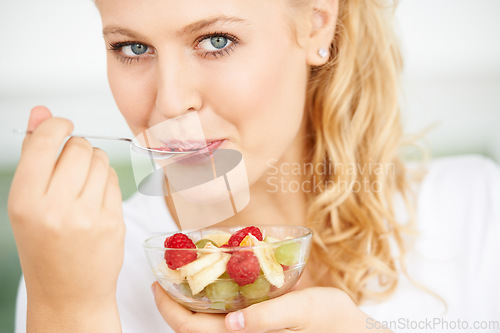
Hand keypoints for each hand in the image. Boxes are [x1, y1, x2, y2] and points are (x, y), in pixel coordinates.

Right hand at [8, 106, 124, 331]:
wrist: (69, 291)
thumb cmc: (44, 246)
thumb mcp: (26, 202)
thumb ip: (34, 154)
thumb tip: (40, 111)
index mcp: (26, 201)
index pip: (46, 141)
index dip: (57, 125)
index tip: (62, 126)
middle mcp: (56, 208)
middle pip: (79, 147)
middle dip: (78, 148)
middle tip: (71, 167)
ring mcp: (88, 216)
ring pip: (101, 160)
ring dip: (95, 163)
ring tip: (83, 185)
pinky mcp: (113, 222)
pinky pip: (114, 179)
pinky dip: (107, 181)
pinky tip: (96, 198)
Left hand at [151, 282, 388, 332]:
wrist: (352, 330)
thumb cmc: (333, 321)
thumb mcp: (304, 311)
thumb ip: (269, 317)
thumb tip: (232, 322)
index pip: (196, 331)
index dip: (170, 312)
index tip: (157, 286)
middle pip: (195, 328)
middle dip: (174, 305)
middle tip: (164, 275)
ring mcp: (251, 332)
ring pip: (208, 323)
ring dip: (191, 301)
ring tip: (182, 274)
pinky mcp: (259, 325)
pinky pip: (226, 315)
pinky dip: (213, 299)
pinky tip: (215, 279)